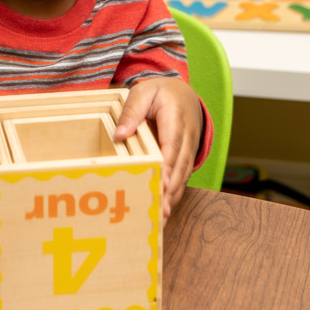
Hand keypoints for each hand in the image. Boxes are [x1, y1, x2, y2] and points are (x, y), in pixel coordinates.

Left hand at [114, 78, 202, 218]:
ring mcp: (190, 147)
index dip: (167, 164)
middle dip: (171, 188)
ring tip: (162, 218)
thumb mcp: (143, 92)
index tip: (161, 181)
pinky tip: (165, 211)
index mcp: (175, 116)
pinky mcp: (186, 157)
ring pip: (183, 174)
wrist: (185, 94)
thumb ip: (131, 111)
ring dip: (174, 197)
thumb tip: (120, 135)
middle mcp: (187, 135)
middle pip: (180, 164)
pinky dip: (175, 194)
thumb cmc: (161, 93)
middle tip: (160, 209)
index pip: (172, 143)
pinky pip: (183, 177)